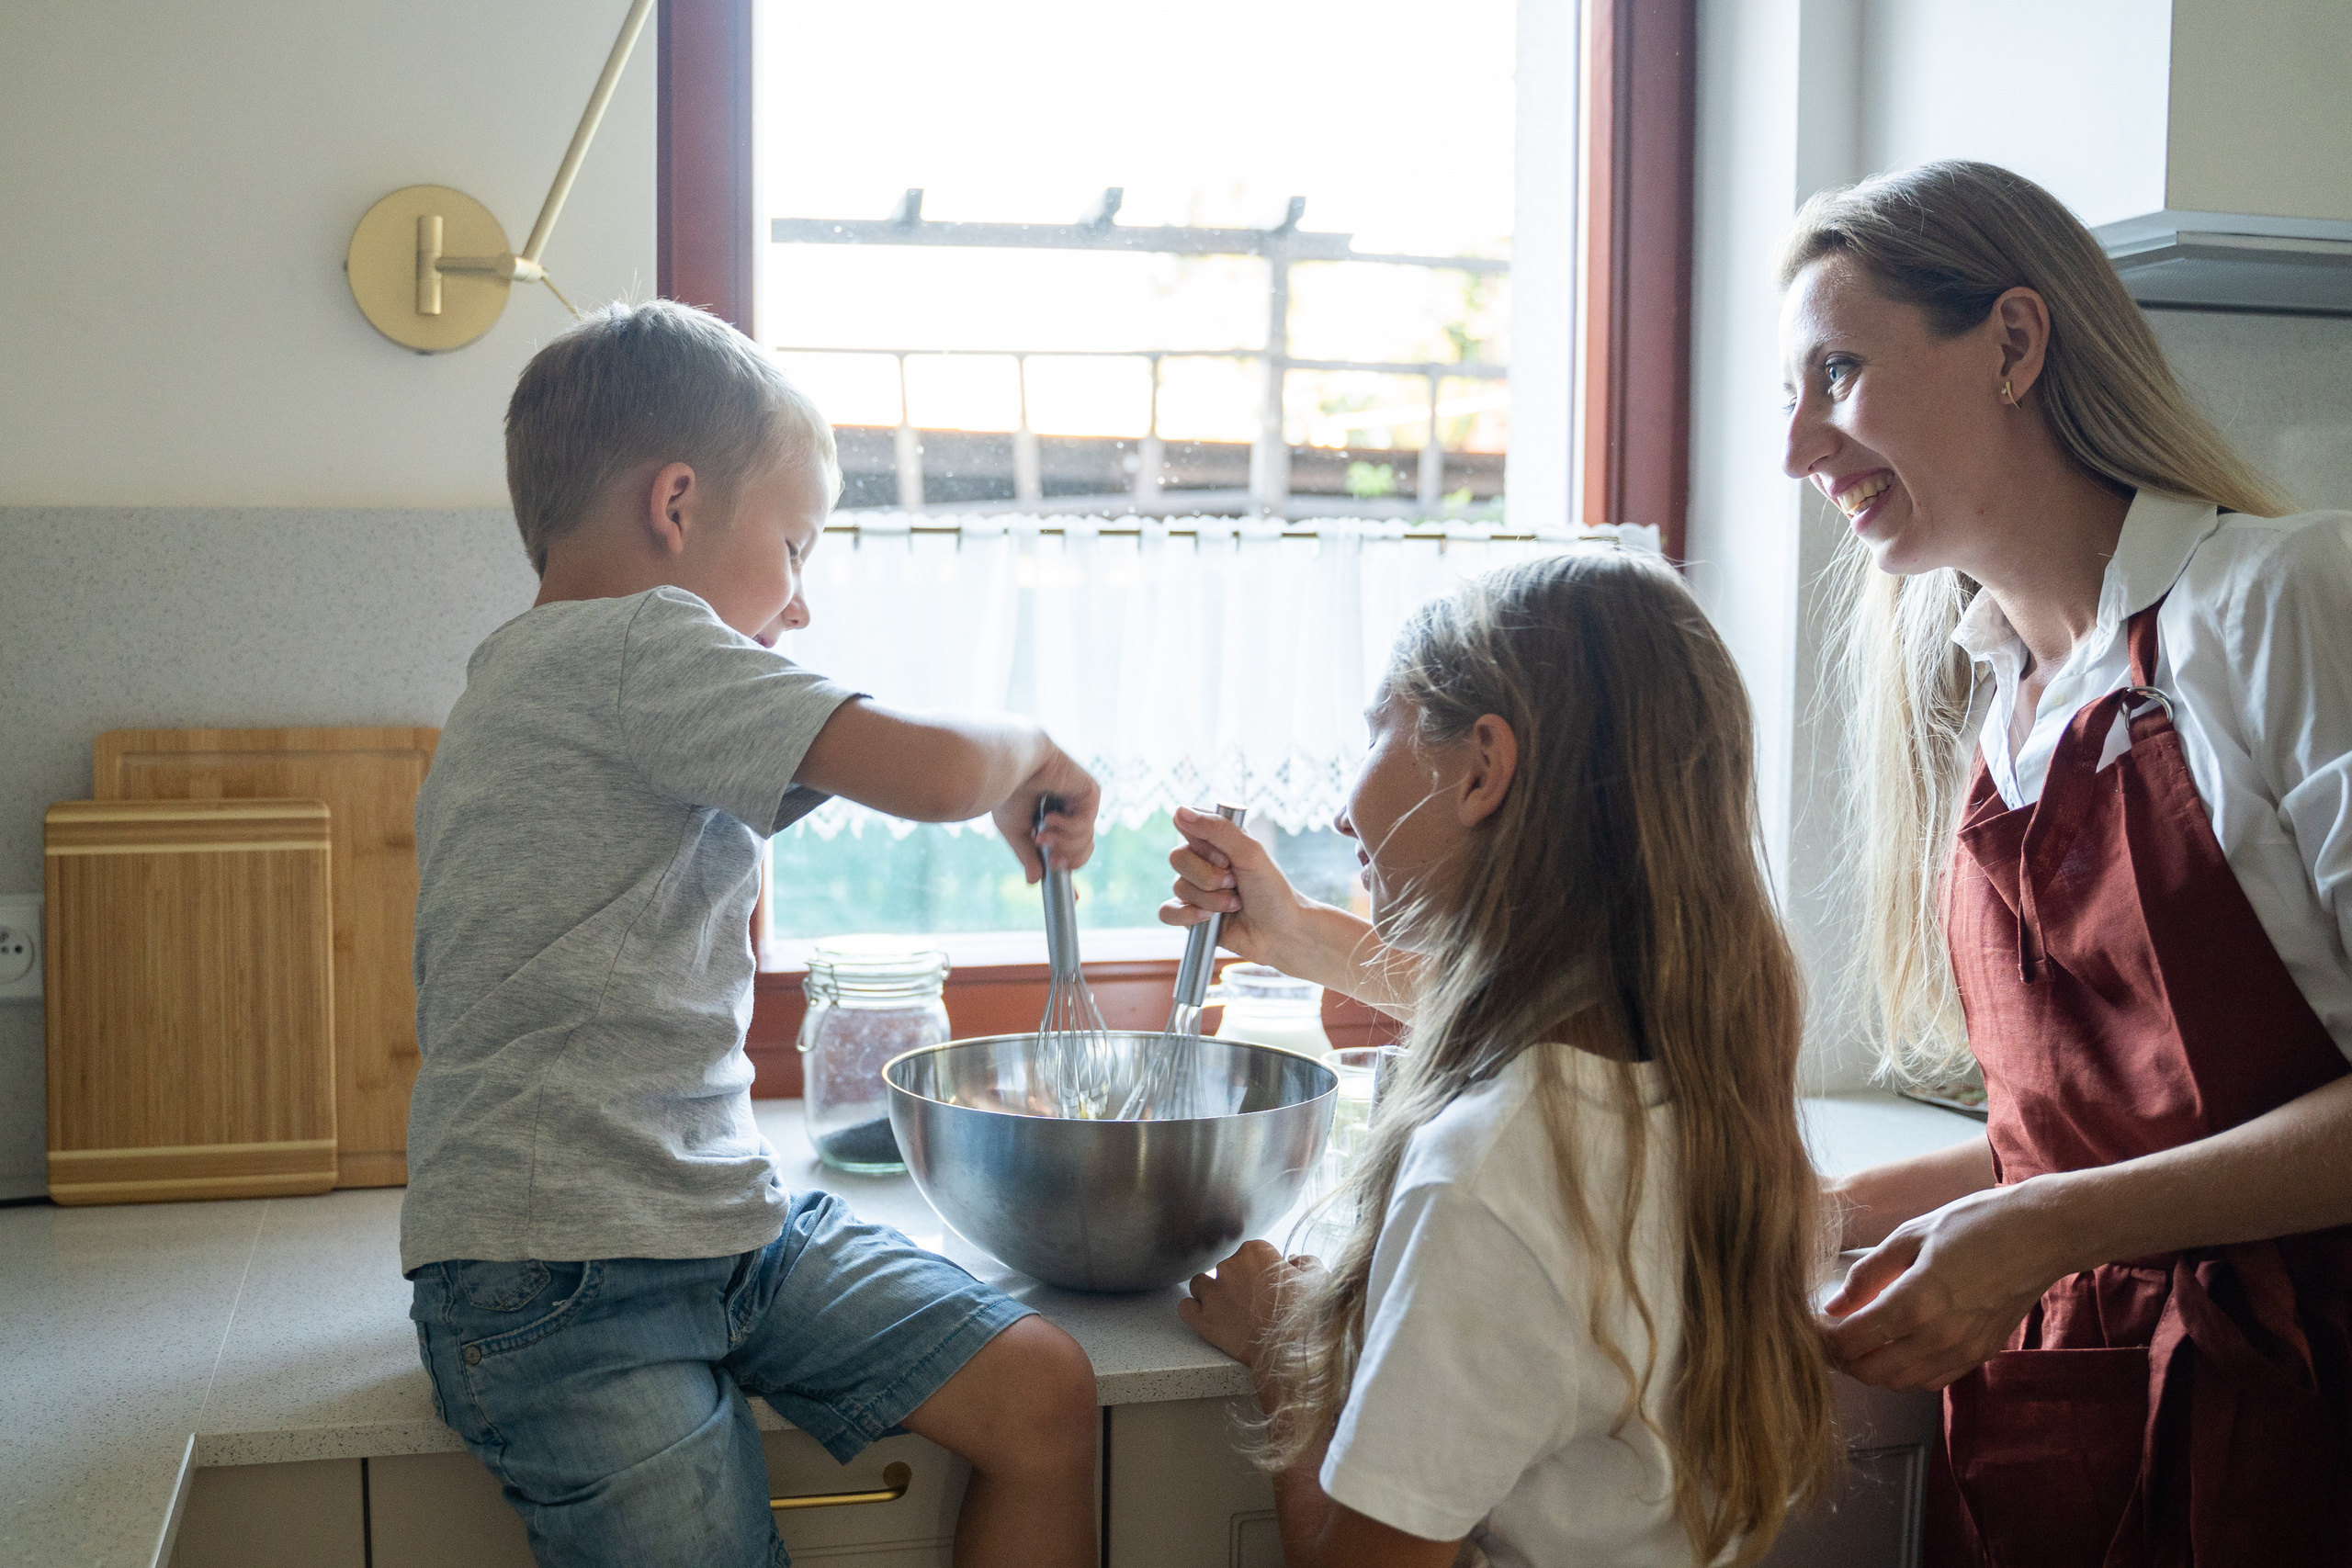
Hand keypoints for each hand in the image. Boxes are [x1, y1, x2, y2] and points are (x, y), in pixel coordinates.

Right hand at [995, 742, 1098, 882]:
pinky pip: (1086, 826)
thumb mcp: (1014, 830)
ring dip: (1062, 843)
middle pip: (1082, 851)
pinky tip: (1049, 817)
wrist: (1011, 763)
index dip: (1071, 870)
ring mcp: (1081, 802)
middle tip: (1049, 857)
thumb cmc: (1007, 790)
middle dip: (1066, 859)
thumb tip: (1034, 881)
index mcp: (1051, 819)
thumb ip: (1027, 855)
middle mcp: (1068, 811)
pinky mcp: (1091, 792)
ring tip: (1041, 832)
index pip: (1068, 849)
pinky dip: (1067, 828)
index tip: (1077, 898)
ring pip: (1086, 842)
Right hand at [1159, 806, 1313, 966]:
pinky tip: (1208, 919)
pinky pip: (1167, 911)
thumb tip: (1179, 811)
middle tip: (1235, 882)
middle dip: (1209, 876)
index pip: (1186, 825)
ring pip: (1178, 887)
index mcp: (1216, 840)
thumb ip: (1218, 829)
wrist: (1281, 933)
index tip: (1227, 856)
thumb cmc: (1272, 890)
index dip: (1204, 843)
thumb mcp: (1251, 853)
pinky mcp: (1189, 915)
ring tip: (1235, 904)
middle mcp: (1202, 861)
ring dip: (1211, 900)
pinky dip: (1187, 915)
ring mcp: (1194, 888)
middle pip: (1177, 857)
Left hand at [1179, 1240, 1321, 1367]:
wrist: (1294, 1351)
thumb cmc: (1308, 1314)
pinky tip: (1206, 1317)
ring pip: (1200, 1284)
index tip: (1269, 1284)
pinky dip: (1193, 1311)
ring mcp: (1213, 1294)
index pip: (1251, 1252)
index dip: (1261, 1269)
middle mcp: (1229, 1267)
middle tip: (1253, 1302)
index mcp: (1254, 1252)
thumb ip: (1304, 1262)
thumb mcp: (1318, 1279)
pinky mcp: (1204, 1321)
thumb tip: (1294, 1261)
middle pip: (1226, 1268)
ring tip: (1226, 1308)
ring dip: (1210, 1293)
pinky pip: (1185, 1308)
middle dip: (1237, 1282)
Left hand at [1820, 1179, 2075, 1390]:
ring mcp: (1963, 1350)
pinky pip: (1932, 1379)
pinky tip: (1898, 1346)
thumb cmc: (1975, 1224)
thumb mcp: (1910, 1235)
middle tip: (1828, 1335)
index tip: (1809, 1325)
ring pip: (1900, 1382)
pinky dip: (1906, 1372)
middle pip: (1870, 1372)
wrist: (2040, 1234)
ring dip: (1872, 1368)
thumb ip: (1868, 1274)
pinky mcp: (1980, 1354)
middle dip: (1841, 1358)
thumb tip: (1834, 1306)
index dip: (1822, 1338)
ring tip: (1859, 1340)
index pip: (1851, 1341)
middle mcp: (1938, 1336)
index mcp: (1915, 1302)